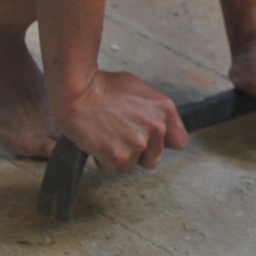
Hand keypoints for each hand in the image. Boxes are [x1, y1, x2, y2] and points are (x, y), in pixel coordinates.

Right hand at [54, 70, 187, 172]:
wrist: (77, 91)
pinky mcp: (119, 156)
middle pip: (153, 159)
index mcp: (164, 109)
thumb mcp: (137, 88)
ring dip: (117, 157)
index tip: (150, 143)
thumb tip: (158, 125)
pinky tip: (96, 142)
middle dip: (136, 153)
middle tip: (118, 136)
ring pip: (131, 166)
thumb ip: (152, 110)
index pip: (179, 141)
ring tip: (105, 136)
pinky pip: (112, 169)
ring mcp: (138, 143)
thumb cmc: (101, 86)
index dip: (162, 145)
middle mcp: (156, 127)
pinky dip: (102, 160)